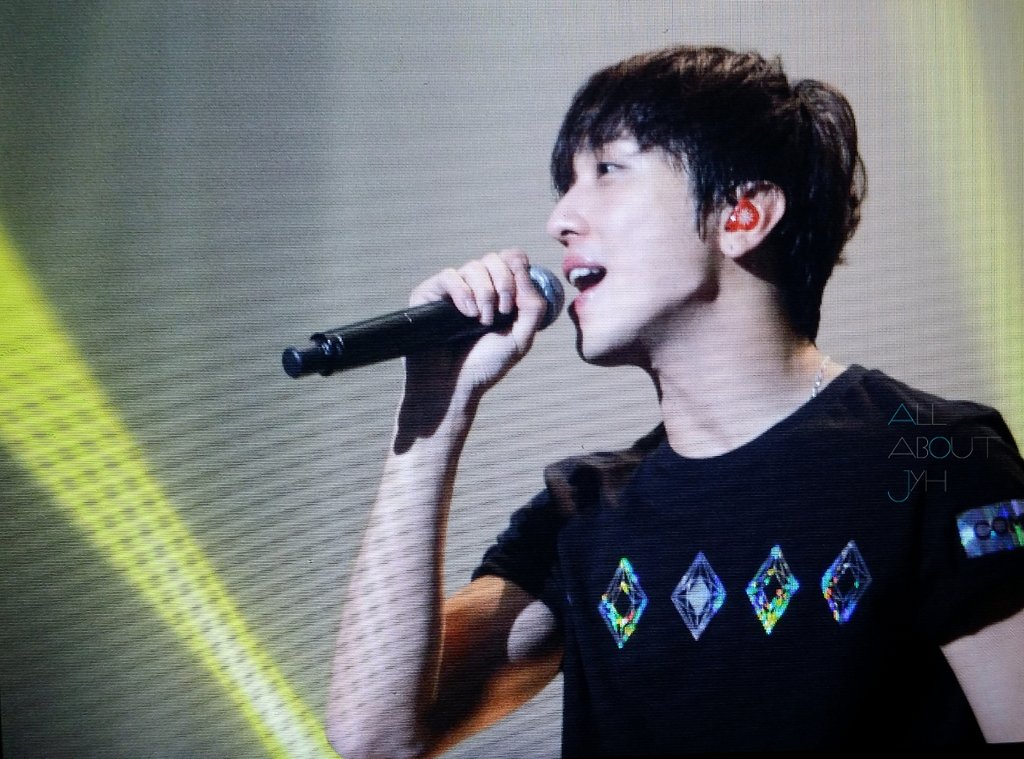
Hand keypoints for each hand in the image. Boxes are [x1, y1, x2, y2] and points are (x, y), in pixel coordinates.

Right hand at [403, 249, 547, 409]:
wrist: (452, 386)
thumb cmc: (485, 365)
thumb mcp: (521, 338)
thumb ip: (534, 306)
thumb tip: (525, 271)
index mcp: (499, 293)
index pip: (511, 258)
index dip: (517, 269)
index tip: (515, 300)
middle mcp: (476, 286)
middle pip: (495, 259)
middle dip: (504, 284)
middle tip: (500, 314)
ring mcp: (452, 289)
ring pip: (474, 266)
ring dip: (484, 294)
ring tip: (480, 321)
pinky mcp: (430, 293)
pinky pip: (450, 276)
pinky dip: (463, 293)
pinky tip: (467, 314)